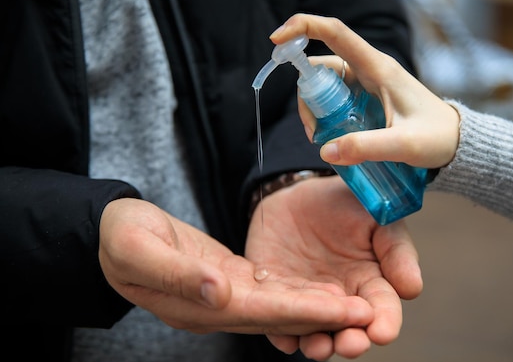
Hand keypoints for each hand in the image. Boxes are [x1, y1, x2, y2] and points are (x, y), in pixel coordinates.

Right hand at [99, 198, 373, 335]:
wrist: (111, 233)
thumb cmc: (121, 238)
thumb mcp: (139, 249)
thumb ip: (179, 273)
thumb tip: (220, 290)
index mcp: (198, 304)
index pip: (262, 311)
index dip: (304, 311)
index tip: (342, 308)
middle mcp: (216, 307)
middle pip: (279, 315)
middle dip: (324, 314)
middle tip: (367, 312)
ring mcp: (222, 295)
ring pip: (279, 305)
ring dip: (317, 306)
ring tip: (355, 302)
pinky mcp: (227, 279)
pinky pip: (268, 290)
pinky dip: (296, 291)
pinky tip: (322, 287)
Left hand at [245, 176, 422, 359]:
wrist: (299, 192)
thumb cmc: (347, 204)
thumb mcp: (377, 217)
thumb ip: (396, 249)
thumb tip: (412, 290)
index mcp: (371, 282)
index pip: (382, 308)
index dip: (385, 321)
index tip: (382, 332)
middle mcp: (341, 300)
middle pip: (349, 329)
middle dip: (352, 341)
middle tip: (351, 344)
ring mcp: (308, 302)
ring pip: (314, 333)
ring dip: (318, 345)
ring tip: (320, 346)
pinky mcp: (276, 297)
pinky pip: (277, 320)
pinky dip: (280, 333)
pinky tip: (284, 338)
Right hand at [270, 13, 460, 168]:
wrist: (457, 144)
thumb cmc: (437, 138)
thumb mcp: (404, 145)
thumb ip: (367, 147)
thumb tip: (325, 151)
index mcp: (378, 68)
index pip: (335, 33)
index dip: (303, 27)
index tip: (277, 40)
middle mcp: (370, 70)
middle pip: (321, 66)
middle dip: (305, 94)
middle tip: (312, 132)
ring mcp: (368, 83)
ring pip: (325, 84)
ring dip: (314, 109)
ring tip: (323, 140)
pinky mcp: (367, 98)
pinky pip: (335, 98)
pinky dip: (325, 115)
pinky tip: (334, 139)